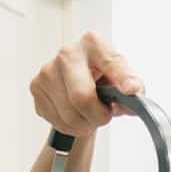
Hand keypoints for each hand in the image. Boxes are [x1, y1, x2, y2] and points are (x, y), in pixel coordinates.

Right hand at [29, 32, 143, 136]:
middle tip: (104, 116)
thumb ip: (134, 87)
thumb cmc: (103, 79)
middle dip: (98, 116)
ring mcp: (48, 70)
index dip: (122, 78)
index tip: (131, 90)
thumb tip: (133, 92)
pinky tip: (75, 115)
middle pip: (82, 97)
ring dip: (85, 125)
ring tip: (89, 115)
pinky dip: (71, 127)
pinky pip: (57, 121)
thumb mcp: (124, 80)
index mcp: (93, 44)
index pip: (110, 62)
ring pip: (69, 115)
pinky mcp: (36, 87)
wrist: (80, 82)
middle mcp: (68, 53)